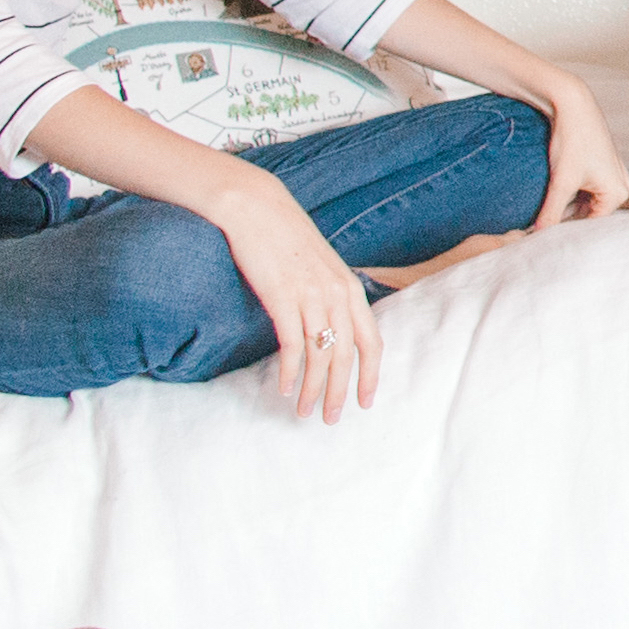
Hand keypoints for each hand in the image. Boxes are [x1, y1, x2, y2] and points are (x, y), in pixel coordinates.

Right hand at [204, 173, 382, 422]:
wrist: (257, 209)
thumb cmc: (287, 239)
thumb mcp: (322, 267)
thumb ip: (332, 295)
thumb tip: (335, 327)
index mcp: (350, 289)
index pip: (371, 342)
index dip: (371, 376)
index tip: (366, 402)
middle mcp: (336, 295)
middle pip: (347, 357)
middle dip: (340, 393)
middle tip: (331, 419)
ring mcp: (310, 296)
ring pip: (319, 356)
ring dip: (312, 389)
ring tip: (303, 412)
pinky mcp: (281, 297)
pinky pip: (290, 344)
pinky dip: (288, 371)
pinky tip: (283, 389)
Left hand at [533, 75, 628, 225]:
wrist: (572, 105)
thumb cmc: (573, 140)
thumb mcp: (561, 182)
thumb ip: (551, 214)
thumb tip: (537, 236)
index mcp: (618, 193)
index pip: (590, 225)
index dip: (566, 231)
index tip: (544, 238)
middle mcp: (621, 186)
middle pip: (589, 214)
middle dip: (566, 217)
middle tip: (541, 226)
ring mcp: (612, 175)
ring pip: (585, 201)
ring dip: (566, 205)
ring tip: (545, 208)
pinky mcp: (601, 166)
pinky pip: (585, 188)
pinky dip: (569, 192)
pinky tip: (552, 192)